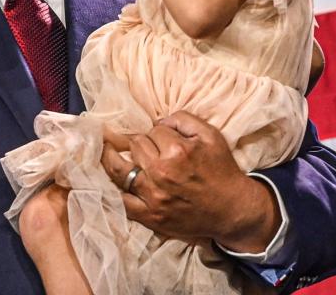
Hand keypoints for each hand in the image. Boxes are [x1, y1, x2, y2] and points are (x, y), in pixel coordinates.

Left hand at [100, 111, 279, 251]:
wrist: (233, 209)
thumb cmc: (221, 169)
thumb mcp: (210, 135)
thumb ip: (183, 119)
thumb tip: (158, 122)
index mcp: (177, 152)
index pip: (152, 131)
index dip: (156, 131)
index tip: (162, 137)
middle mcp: (161, 173)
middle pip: (135, 146)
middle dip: (138, 142)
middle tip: (141, 145)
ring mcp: (154, 197)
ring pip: (120, 171)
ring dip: (110, 158)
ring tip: (103, 149)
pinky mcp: (151, 216)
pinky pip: (124, 202)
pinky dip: (115, 190)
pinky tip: (109, 180)